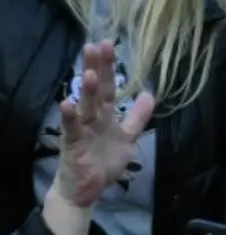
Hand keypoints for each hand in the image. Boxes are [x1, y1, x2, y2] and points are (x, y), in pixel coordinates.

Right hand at [53, 42, 154, 208]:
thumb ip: (138, 118)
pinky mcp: (73, 145)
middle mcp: (93, 118)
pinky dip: (69, 117)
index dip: (110, 68)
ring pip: (85, 106)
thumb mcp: (128, 139)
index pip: (109, 87)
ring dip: (86, 90)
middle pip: (96, 90)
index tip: (111, 44)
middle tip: (97, 45)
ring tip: (88, 71)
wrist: (85, 190)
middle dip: (97, 68)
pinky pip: (71, 129)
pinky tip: (66, 104)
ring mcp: (82, 130)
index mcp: (105, 115)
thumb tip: (150, 94)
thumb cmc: (103, 162)